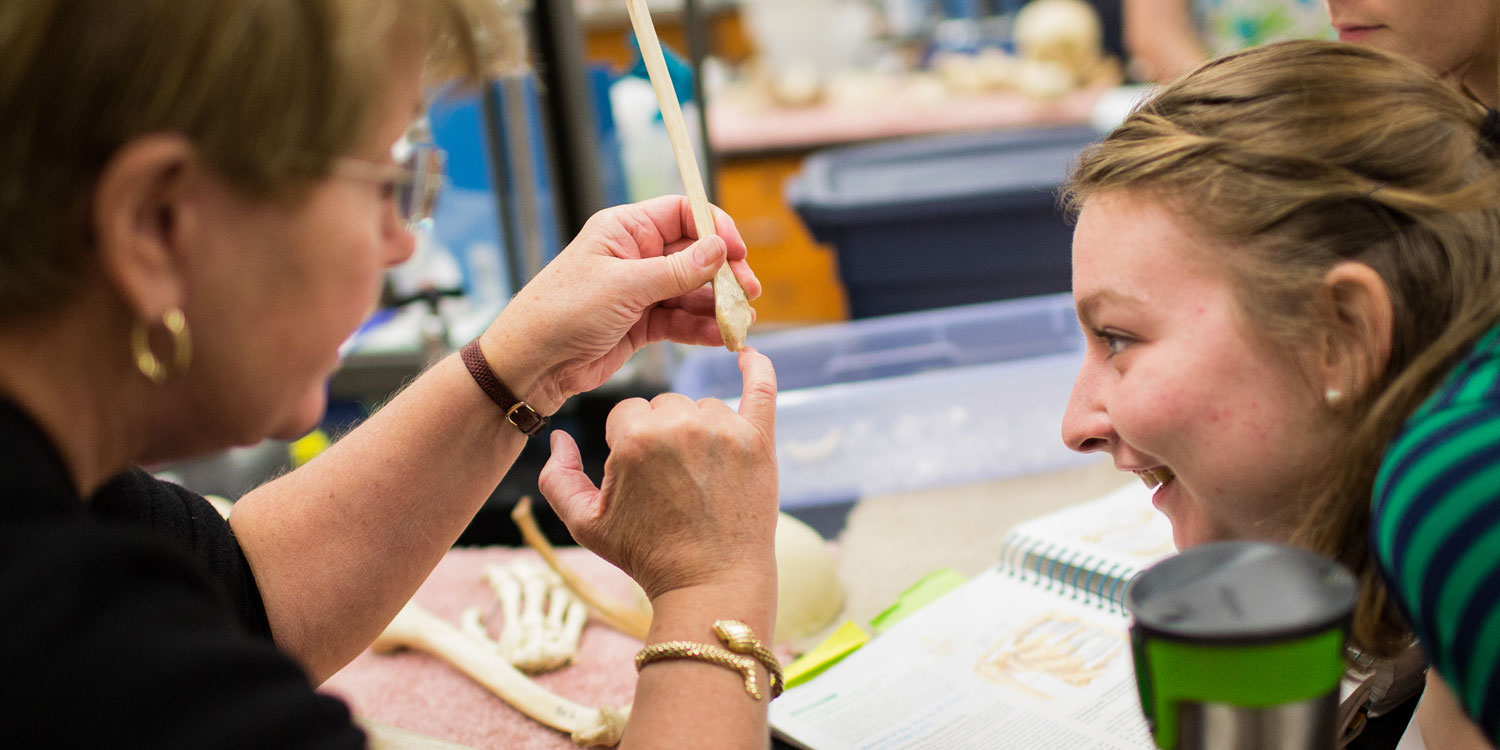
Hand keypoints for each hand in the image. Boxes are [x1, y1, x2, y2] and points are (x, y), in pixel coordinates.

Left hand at [480, 196, 758, 414]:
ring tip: (742, 321)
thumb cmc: (563, 313)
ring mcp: (639, 291)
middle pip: (694, 254)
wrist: (531, 364)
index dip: (714, 228)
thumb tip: (719, 249)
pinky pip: (681, 320)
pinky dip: (702, 328)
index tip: (738, 251)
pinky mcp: (641, 324)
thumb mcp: (624, 287)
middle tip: (749, 292)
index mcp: (624, 230)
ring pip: (692, 291)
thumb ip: (676, 270)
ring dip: (718, 305)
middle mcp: (635, 255)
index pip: (682, 213)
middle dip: (724, 273)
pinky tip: (722, 337)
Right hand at [539, 349, 777, 599]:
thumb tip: (558, 437)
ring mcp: (725, 430)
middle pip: (664, 405)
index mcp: (636, 438)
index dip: (628, 447)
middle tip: (672, 484)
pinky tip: (749, 354)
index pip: (626, 414)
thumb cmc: (646, 555)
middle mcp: (681, 425)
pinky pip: (760, 388)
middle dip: (662, 436)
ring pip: (702, 406)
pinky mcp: (760, 440)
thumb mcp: (585, 524)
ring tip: (700, 478)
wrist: (710, 585)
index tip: (641, 482)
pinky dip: (757, 369)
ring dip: (698, 429)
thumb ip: (557, 478)